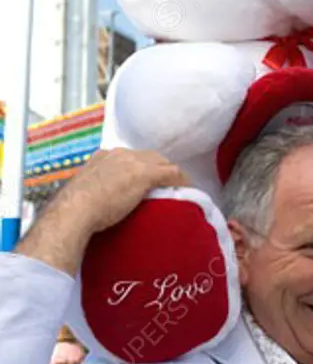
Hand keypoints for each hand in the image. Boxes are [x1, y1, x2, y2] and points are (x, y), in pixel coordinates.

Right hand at [56, 149, 188, 234]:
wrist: (74, 209)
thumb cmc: (73, 210)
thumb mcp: (82, 195)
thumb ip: (91, 195)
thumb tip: (93, 209)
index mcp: (102, 158)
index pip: (128, 159)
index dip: (139, 169)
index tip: (143, 184)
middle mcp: (118, 154)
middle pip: (148, 157)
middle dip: (158, 169)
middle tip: (165, 186)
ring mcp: (132, 162)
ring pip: (161, 163)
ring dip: (170, 176)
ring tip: (178, 190)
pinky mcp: (145, 174)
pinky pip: (172, 174)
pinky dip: (181, 182)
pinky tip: (188, 192)